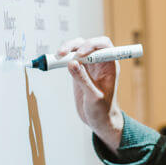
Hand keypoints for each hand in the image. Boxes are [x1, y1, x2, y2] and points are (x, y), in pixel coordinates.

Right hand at [58, 36, 123, 151]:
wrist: (99, 120)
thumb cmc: (103, 111)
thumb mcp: (94, 97)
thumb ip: (83, 80)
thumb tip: (72, 63)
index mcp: (110, 66)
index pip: (103, 45)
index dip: (91, 44)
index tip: (80, 53)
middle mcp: (101, 63)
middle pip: (88, 44)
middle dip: (75, 45)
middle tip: (62, 54)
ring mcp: (90, 66)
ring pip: (78, 48)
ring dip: (67, 49)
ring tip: (57, 57)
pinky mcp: (80, 70)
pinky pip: (71, 58)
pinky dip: (62, 58)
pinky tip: (55, 61)